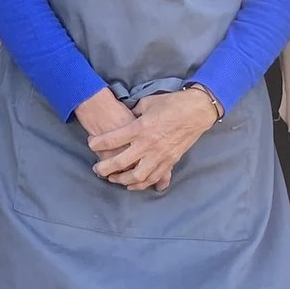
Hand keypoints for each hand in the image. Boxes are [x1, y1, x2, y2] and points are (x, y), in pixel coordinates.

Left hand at [87, 88, 218, 191]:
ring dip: (122, 180)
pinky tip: (133, 185)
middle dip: (105, 168)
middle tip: (97, 170)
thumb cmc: (172, 103)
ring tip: (114, 179)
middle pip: (120, 162)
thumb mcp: (147, 103)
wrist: (197, 111)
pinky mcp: (170, 161)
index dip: (98, 144)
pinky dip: (142, 184)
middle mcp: (147, 144)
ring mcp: (159, 155)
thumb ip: (134, 113)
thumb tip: (125, 118)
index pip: (112, 140)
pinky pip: (154, 178)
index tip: (91, 144)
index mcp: (140, 127)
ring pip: (137, 176)